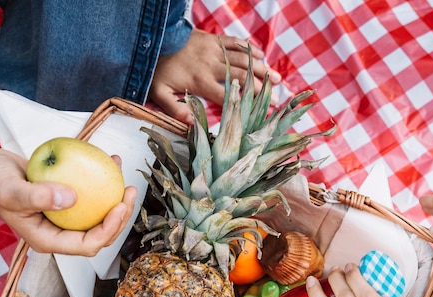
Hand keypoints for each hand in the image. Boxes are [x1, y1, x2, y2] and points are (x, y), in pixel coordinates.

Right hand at [0, 148, 135, 255]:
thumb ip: (38, 197)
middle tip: (129, 192)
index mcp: (49, 240)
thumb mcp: (11, 190)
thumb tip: (71, 199)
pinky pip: (91, 197)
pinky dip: (102, 182)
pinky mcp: (67, 202)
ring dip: (116, 201)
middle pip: (99, 234)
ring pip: (99, 217)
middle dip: (120, 218)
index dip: (108, 231)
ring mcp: (64, 218)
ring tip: (125, 180)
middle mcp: (60, 232)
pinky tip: (111, 163)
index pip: (87, 244)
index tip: (119, 207)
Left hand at [148, 30, 280, 123]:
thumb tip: (190, 124)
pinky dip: (249, 48)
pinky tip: (260, 55)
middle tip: (277, 97)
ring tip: (277, 78)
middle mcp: (212, 66)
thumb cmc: (159, 69)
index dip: (246, 104)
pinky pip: (236, 42)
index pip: (229, 96)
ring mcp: (215, 50)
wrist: (155, 37)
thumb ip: (174, 109)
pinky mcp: (214, 39)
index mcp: (202, 82)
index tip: (261, 112)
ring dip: (262, 69)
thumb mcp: (160, 93)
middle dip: (262, 88)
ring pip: (243, 59)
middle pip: (242, 78)